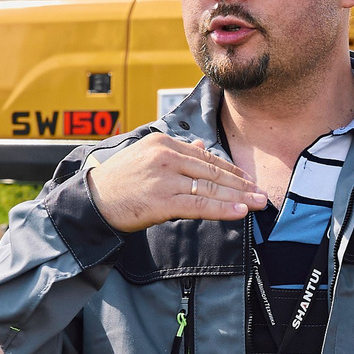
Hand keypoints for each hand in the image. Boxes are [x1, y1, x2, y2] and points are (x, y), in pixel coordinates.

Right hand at [84, 133, 265, 232]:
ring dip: (238, 197)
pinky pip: (199, 204)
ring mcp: (165, 177)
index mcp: (163, 141)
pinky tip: (238, 212)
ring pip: (210, 188)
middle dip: (240, 185)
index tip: (247, 180)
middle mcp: (166, 155)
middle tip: (261, 193)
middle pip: (212, 172)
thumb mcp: (146, 157)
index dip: (230, 171)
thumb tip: (203, 147)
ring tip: (257, 203)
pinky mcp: (162, 200)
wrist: (92, 201)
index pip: (205, 157)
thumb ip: (177, 152)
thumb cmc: (119, 182)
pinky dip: (222, 209)